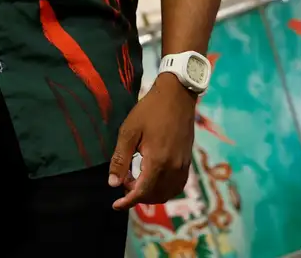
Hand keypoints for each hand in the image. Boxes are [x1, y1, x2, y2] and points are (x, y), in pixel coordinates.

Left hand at [108, 74, 196, 210]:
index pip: (142, 192)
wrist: (177, 95)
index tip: (116, 205)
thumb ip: (120, 159)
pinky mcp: (188, 160)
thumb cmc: (149, 110)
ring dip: (151, 194)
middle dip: (138, 195)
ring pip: (167, 192)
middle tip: (125, 181)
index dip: (128, 201)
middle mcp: (173, 167)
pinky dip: (165, 189)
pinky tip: (154, 180)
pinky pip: (177, 184)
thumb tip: (113, 183)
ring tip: (137, 181)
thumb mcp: (129, 132)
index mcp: (157, 161)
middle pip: (155, 195)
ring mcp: (183, 165)